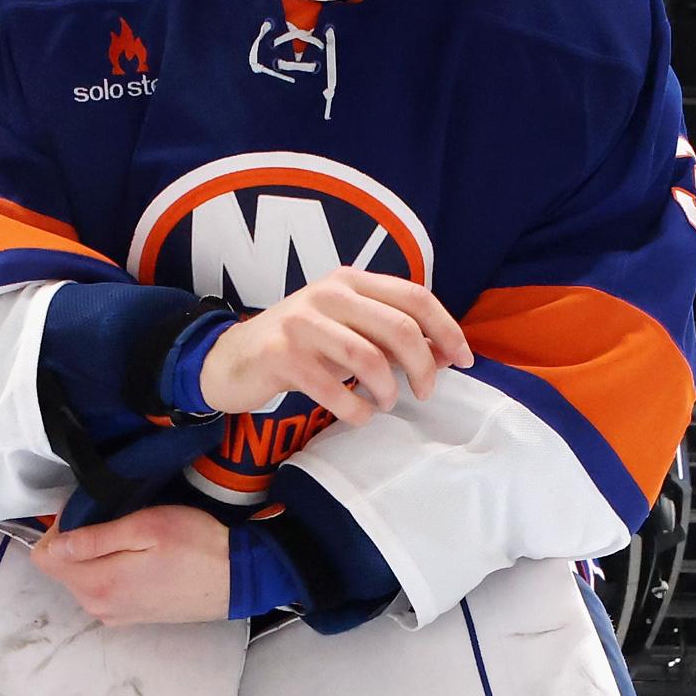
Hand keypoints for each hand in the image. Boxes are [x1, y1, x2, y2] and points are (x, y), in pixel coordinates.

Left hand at [29, 503, 230, 624]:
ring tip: (127, 536)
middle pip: (60, 570)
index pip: (45, 558)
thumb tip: (53, 545)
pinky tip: (135, 557)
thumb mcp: (145, 527)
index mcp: (97, 584)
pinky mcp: (130, 617)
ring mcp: (114, 615)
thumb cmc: (196, 544)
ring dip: (92, 556)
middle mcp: (98, 606)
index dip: (58, 529)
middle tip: (111, 518)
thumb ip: (94, 539)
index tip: (86, 512)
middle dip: (74, 542)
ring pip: (80, 580)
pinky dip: (107, 570)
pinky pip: (100, 591)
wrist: (237, 578)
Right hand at [195, 267, 470, 426]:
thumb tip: (447, 352)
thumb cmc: (300, 347)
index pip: (416, 296)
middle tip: (423, 393)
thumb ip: (391, 335)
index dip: (447, 329)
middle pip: (400, 328)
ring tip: (384, 403)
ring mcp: (302, 322)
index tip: (464, 359)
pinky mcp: (281, 354)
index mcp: (350, 280)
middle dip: (424, 367)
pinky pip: (334, 388)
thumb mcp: (347, 330)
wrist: (231, 360)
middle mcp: (329, 292)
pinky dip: (356, 409)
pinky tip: (358, 415)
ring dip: (387, 390)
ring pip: (370, 358)